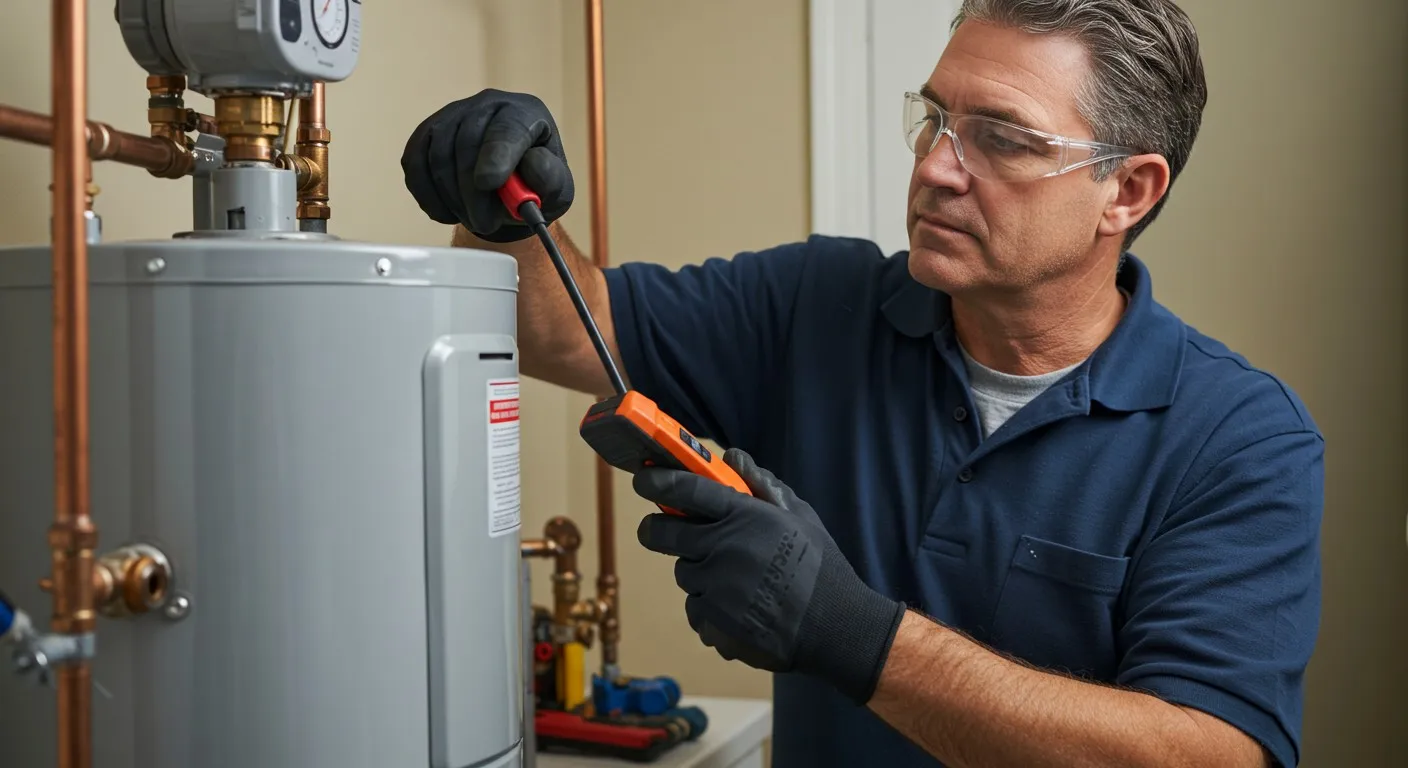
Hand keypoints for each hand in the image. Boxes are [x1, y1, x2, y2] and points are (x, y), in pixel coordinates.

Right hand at [401, 89, 573, 242]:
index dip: (496, 155)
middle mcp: (488, 105)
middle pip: (468, 143)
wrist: (508, 190)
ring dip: (453, 197)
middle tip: (484, 224)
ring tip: (473, 220)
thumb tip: (530, 167)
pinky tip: (448, 212)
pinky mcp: (426, 134)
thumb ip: (549, 179)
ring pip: (439, 155)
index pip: (508, 128)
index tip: (489, 184)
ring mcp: (453, 115)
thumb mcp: (556, 190)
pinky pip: (415, 164)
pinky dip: (428, 195)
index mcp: (526, 113)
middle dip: (473, 192)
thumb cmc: (534, 186)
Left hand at [634, 448, 906, 704]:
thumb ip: (762, 485)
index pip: (687, 490)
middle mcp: (724, 549)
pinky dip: (710, 608)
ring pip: (684, 573)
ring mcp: (715, 589)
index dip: (658, 482)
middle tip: (659, 529)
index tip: (642, 480)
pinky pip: (696, 609)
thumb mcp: (799, 516)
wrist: (836, 628)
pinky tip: (740, 608)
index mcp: (745, 517)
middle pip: (662, 533)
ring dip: (698, 573)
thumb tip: (731, 457)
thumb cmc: (820, 567)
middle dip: (655, 528)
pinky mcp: (713, 623)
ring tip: (736, 580)